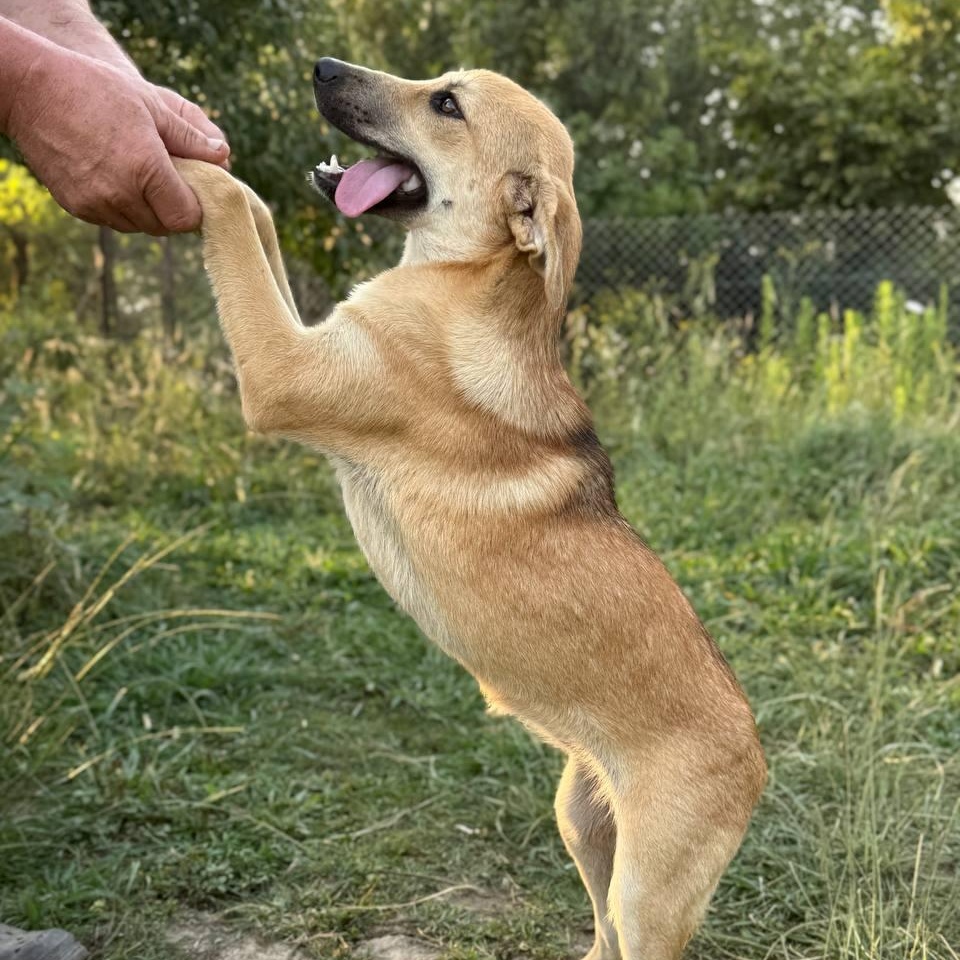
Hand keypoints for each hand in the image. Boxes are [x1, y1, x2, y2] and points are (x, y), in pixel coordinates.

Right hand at [7, 43, 230, 234]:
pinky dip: (122, 208)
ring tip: (141, 177)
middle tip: (170, 183)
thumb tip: (224, 155)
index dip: (195, 209)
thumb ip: (190, 138)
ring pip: (138, 226)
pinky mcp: (77, 207)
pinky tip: (116, 178)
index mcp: (146, 170)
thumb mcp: (151, 106)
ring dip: (147, 211)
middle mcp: (121, 194)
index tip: (194, 192)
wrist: (31, 89)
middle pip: (164, 227)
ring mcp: (96, 204)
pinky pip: (112, 220)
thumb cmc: (96, 89)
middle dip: (173, 210)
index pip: (186, 218)